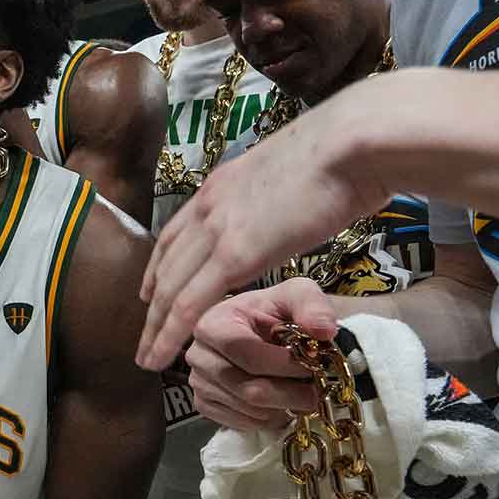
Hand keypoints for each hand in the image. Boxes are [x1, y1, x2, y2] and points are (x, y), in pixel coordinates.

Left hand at [135, 90, 385, 369]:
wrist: (354, 140)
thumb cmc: (347, 151)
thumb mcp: (294, 173)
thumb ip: (279, 195)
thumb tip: (289, 206)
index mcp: (221, 184)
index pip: (177, 232)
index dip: (161, 266)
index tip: (151, 292)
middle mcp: (208, 205)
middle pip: (166, 264)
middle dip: (152, 303)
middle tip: (144, 335)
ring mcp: (217, 228)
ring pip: (169, 288)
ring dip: (155, 327)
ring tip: (145, 358)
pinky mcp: (235, 253)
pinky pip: (189, 302)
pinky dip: (170, 334)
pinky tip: (161, 355)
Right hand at [183, 278, 337, 430]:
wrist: (255, 327)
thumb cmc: (274, 311)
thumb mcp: (296, 295)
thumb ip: (312, 306)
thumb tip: (323, 331)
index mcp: (212, 323)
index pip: (249, 355)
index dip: (285, 366)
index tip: (315, 367)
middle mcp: (197, 354)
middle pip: (248, 388)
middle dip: (290, 394)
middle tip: (316, 392)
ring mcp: (197, 382)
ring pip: (248, 410)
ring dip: (281, 408)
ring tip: (299, 394)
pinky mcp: (203, 404)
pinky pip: (240, 423)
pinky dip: (268, 419)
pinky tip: (279, 403)